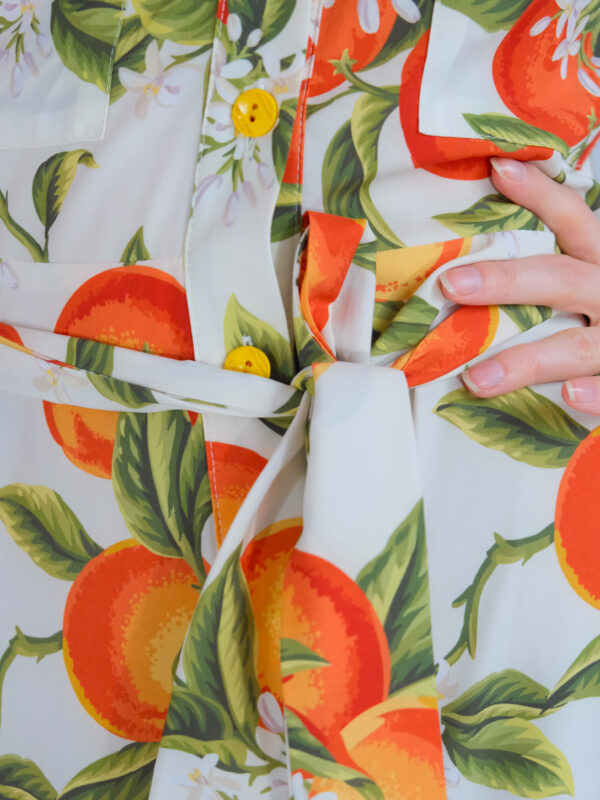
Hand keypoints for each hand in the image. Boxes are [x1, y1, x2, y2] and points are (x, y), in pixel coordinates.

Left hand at [439, 157, 599, 414]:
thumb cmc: (595, 310)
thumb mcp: (582, 276)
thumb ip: (543, 266)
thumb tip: (466, 247)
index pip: (574, 220)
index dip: (541, 194)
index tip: (497, 170)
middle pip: (563, 279)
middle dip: (507, 281)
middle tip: (452, 283)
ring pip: (578, 345)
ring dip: (527, 360)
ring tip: (476, 379)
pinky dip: (595, 393)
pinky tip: (568, 394)